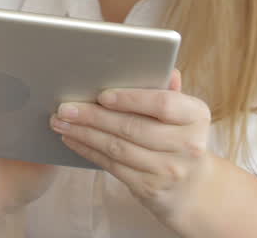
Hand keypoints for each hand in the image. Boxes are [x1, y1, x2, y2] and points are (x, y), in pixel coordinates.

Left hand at [50, 70, 214, 231]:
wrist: (193, 186)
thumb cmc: (178, 136)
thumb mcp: (181, 112)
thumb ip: (167, 89)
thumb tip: (162, 68)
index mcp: (196, 116)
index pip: (162, 103)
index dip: (130, 99)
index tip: (102, 95)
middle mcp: (188, 145)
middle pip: (132, 127)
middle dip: (93, 116)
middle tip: (64, 107)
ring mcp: (169, 170)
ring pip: (117, 148)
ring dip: (84, 133)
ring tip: (60, 121)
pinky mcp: (150, 188)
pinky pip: (113, 166)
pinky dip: (88, 150)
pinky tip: (72, 138)